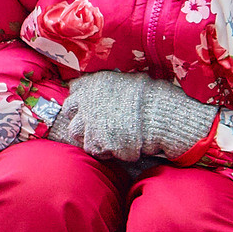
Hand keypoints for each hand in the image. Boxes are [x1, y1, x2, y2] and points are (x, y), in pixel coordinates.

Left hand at [50, 71, 216, 161]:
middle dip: (80, 116)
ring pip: (76, 132)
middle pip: (69, 110)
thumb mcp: (132, 81)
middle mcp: (86, 100)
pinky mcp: (96, 142)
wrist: (163, 117)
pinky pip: (93, 149)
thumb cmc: (155, 97)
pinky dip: (104, 150)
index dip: (82, 98)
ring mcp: (88, 122)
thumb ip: (114, 86)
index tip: (89, 104)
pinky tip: (119, 146)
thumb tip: (113, 88)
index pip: (75, 88)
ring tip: (109, 136)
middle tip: (97, 123)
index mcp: (95, 82)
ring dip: (89, 134)